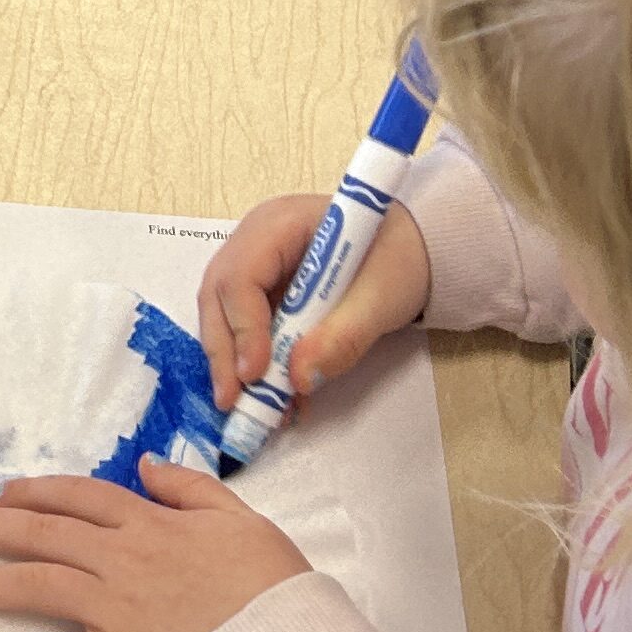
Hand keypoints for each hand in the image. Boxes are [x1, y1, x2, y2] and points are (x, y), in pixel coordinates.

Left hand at [0, 462, 308, 631]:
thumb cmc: (270, 582)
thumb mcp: (238, 515)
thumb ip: (189, 487)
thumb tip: (145, 465)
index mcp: (149, 523)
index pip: (77, 498)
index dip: (33, 493)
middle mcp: (121, 558)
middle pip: (41, 534)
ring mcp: (115, 607)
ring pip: (37, 585)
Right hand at [197, 190, 431, 414]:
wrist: (413, 251)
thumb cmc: (396, 260)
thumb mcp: (380, 298)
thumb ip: (341, 337)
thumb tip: (299, 379)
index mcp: (280, 224)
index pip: (241, 275)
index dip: (244, 327)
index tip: (256, 374)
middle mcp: (255, 240)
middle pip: (219, 296)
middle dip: (224, 352)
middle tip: (232, 401)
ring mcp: (255, 265)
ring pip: (223, 315)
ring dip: (234, 363)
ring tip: (254, 407)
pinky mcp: (263, 292)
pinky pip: (246, 328)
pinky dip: (255, 364)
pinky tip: (275, 396)